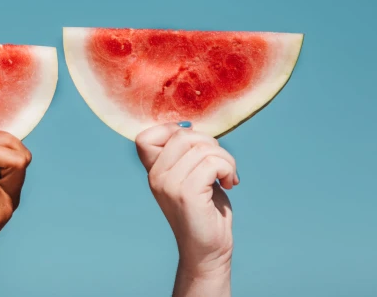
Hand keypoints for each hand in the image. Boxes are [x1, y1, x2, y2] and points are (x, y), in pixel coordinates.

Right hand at [136, 122, 237, 295]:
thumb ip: (185, 154)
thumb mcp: (190, 176)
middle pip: (183, 135)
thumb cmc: (205, 211)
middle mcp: (156, 177)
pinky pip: (213, 163)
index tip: (195, 147)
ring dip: (225, 159)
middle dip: (211, 144)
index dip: (172, 131)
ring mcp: (169, 185)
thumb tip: (189, 125)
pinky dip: (228, 169)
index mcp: (153, 171)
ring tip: (227, 176)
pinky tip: (230, 183)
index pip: (146, 136)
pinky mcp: (187, 194)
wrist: (207, 251)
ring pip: (203, 148)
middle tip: (220, 165)